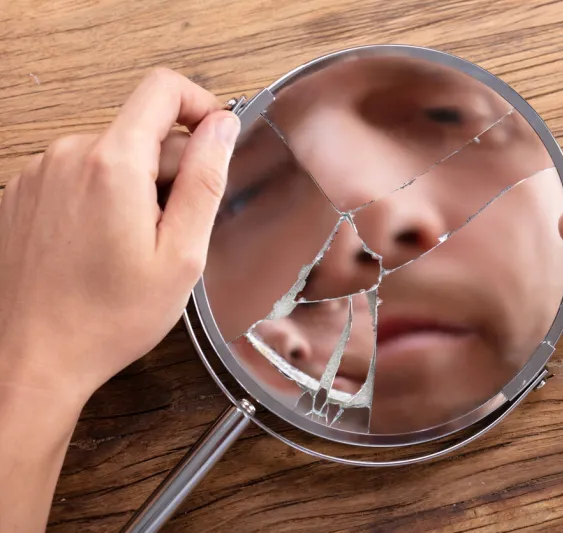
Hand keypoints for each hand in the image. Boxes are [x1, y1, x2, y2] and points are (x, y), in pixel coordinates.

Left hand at [0, 68, 240, 405]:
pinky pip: (81, 175)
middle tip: (175, 230)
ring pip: (112, 154)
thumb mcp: (182, 255)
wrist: (32, 357)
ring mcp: (39, 172)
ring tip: (134, 245)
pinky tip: (102, 246)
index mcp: (112, 164)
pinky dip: (103, 198)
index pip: (164, 89)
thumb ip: (205, 180)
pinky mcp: (24, 192)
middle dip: (171, 169)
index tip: (215, 139)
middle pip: (142, 130)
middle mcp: (68, 155)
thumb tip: (222, 126)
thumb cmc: (107, 318)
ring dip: (136, 187)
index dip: (201, 104)